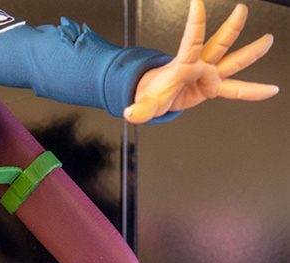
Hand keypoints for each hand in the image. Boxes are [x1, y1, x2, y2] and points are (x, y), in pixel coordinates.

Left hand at [124, 0, 278, 123]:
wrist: (156, 96)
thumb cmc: (152, 95)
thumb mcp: (144, 104)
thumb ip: (139, 110)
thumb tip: (129, 114)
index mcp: (182, 66)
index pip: (190, 42)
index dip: (195, 24)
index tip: (197, 3)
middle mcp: (198, 66)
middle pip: (217, 44)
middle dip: (230, 29)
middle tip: (241, 10)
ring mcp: (207, 75)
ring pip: (231, 60)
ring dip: (250, 51)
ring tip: (268, 39)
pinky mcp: (212, 86)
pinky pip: (236, 89)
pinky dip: (252, 91)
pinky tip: (269, 90)